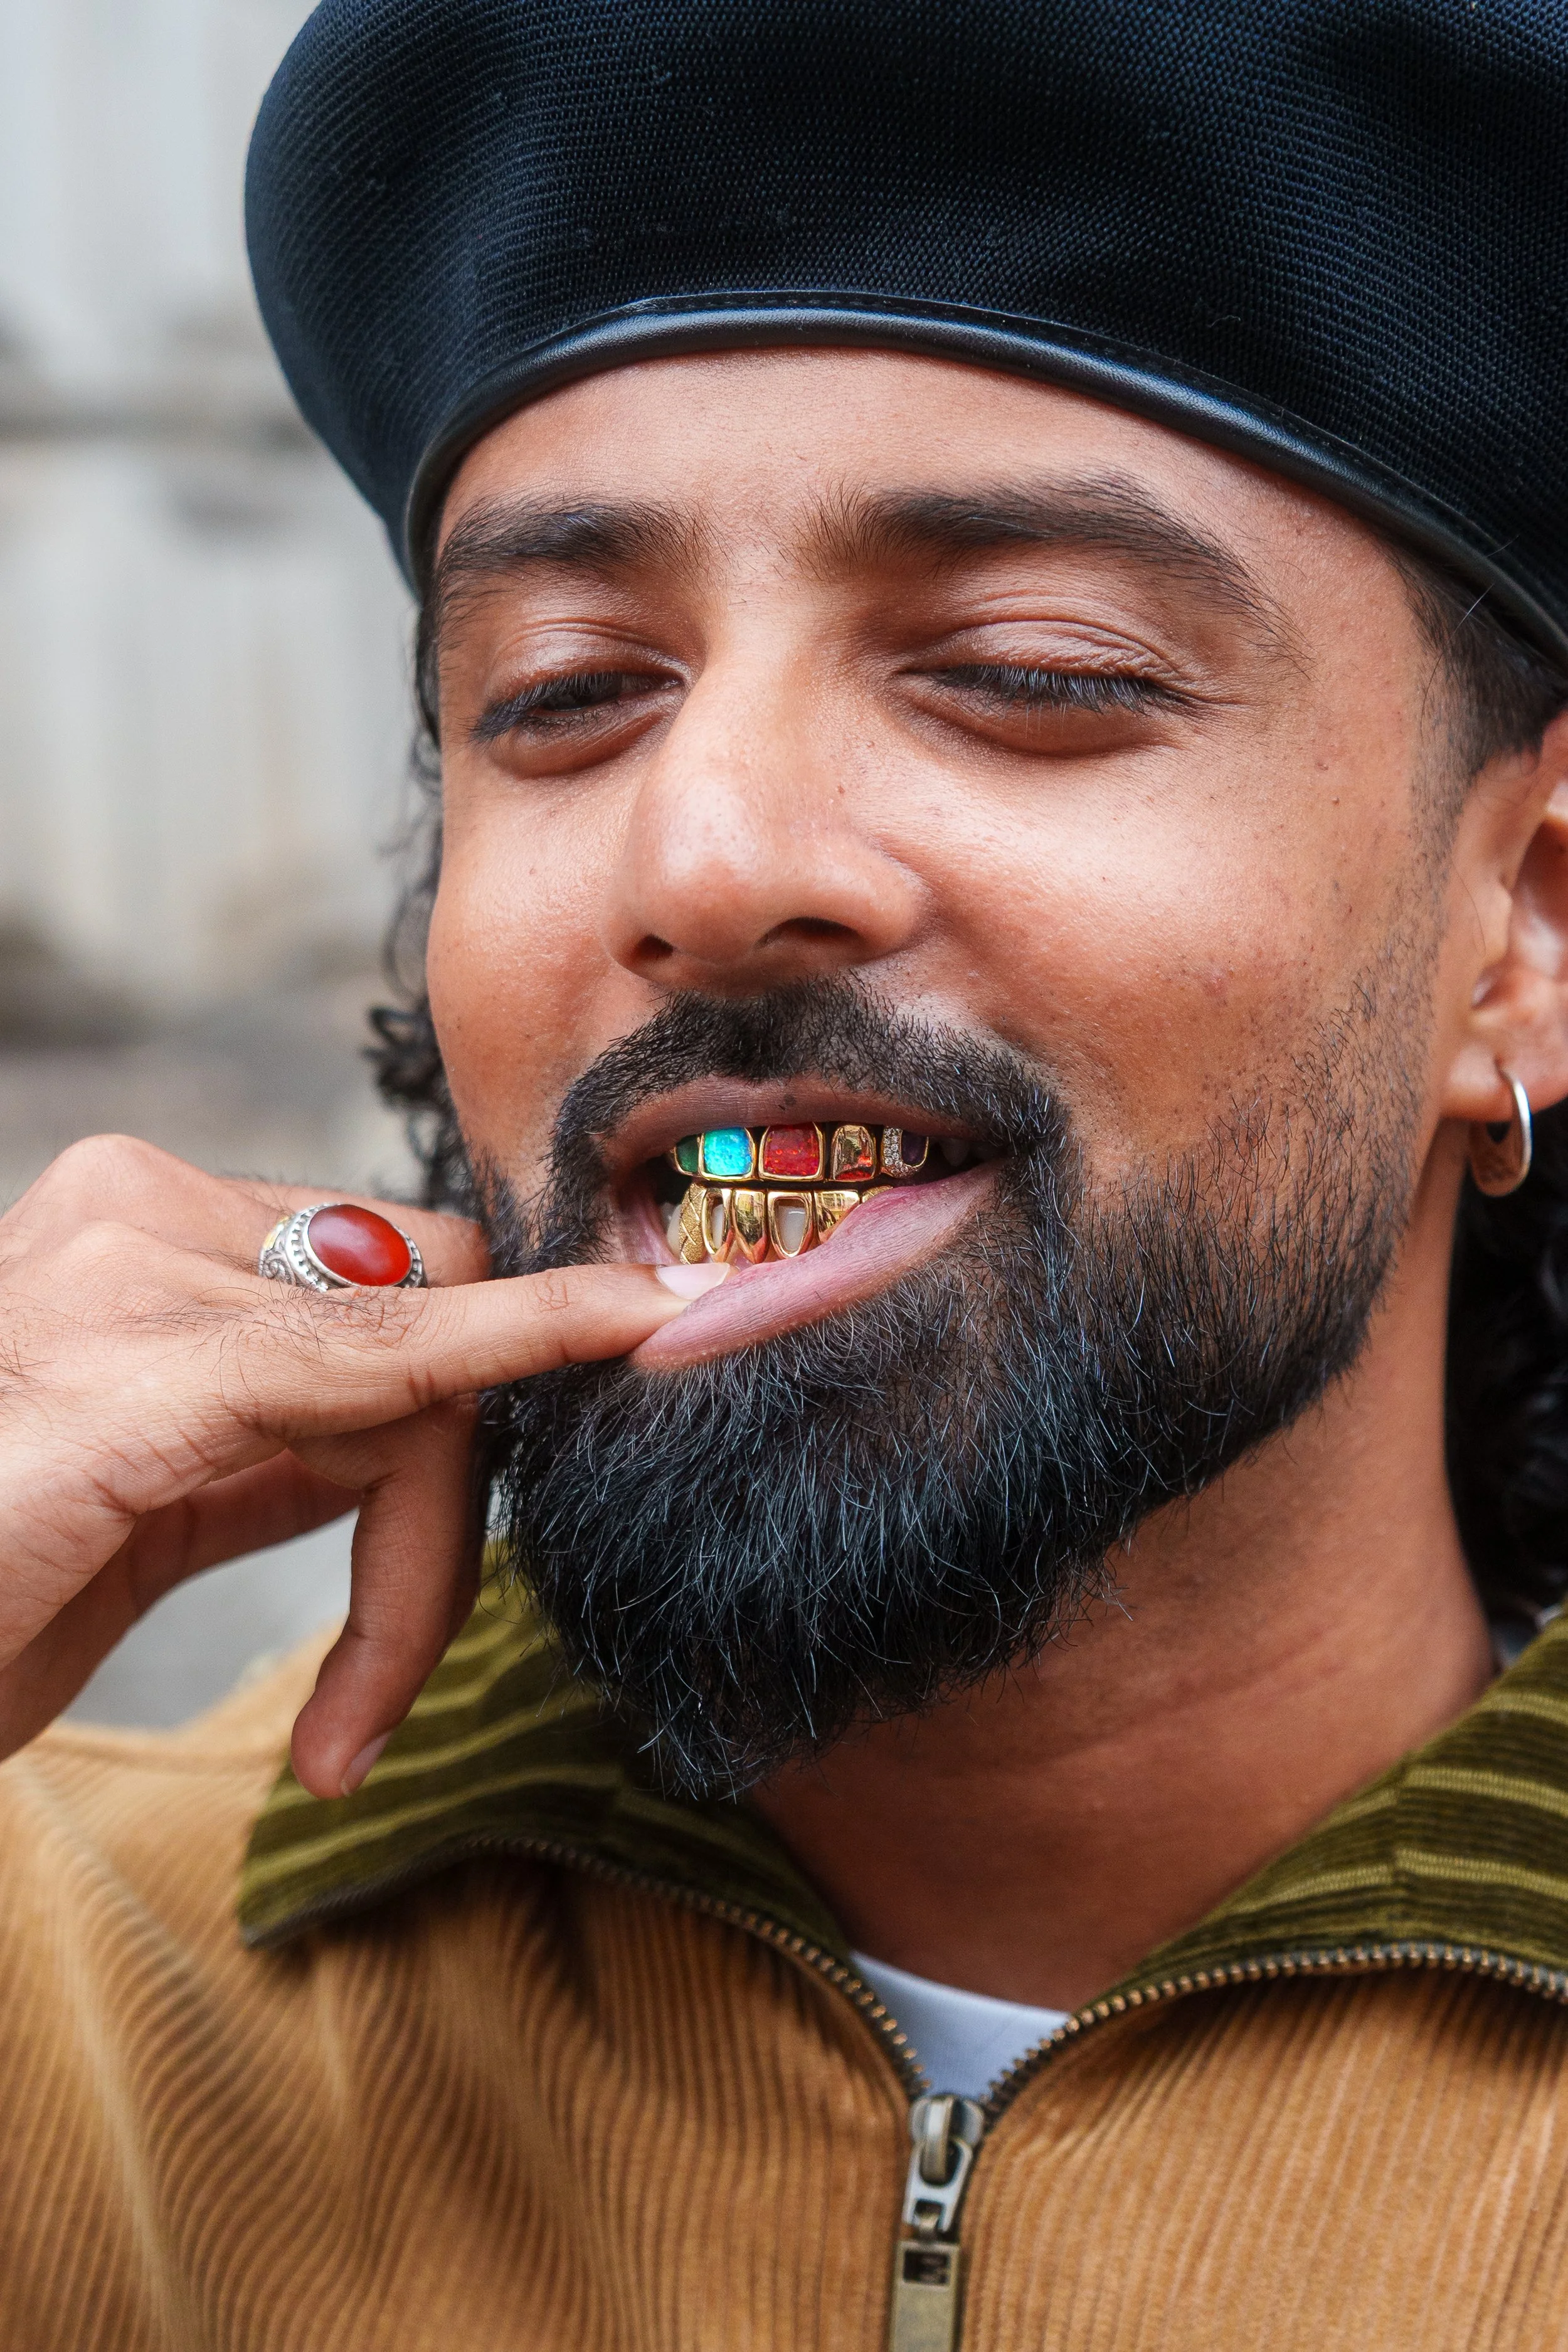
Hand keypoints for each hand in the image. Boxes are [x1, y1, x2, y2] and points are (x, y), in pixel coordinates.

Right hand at [0, 1135, 708, 1793]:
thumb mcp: (148, 1499)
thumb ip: (279, 1429)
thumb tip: (428, 1403)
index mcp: (135, 1228)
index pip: (378, 1274)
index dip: (505, 1350)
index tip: (665, 1324)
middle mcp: (134, 1212)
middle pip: (419, 1301)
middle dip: (445, 1479)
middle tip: (382, 1677)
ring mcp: (124, 1273)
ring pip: (420, 1359)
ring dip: (419, 1556)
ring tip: (347, 1720)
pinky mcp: (141, 1376)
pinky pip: (391, 1362)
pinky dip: (523, 1357)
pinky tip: (628, 1334)